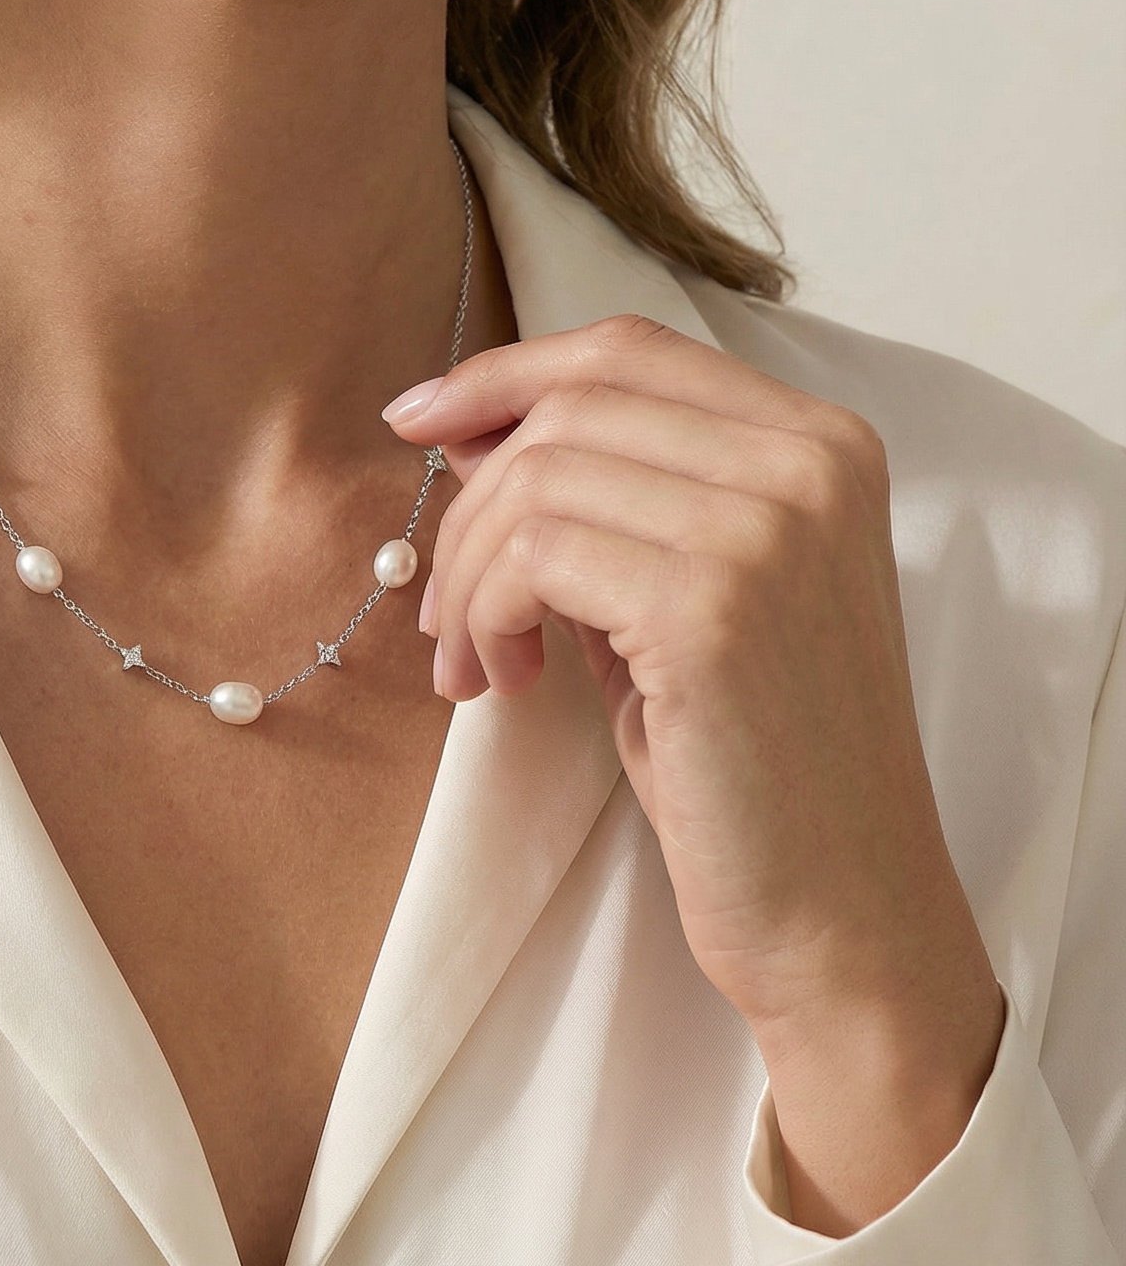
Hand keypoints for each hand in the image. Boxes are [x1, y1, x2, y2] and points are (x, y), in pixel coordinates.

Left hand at [387, 314, 1003, 1233]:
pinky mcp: (712, 606)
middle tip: (450, 611)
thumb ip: (611, 497)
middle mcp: (810, 464)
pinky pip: (534, 555)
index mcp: (823, 443)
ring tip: (474, 660)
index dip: (505, 374)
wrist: (846, 915)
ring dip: (469, 573)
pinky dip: (485, 612)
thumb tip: (463, 427)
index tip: (418, 423)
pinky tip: (501, 680)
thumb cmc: (755, 761)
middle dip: (473, 502)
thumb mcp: (690, 590)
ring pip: (536, 478)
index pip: (628, 350)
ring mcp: (768, 529)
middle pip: (570, 408)